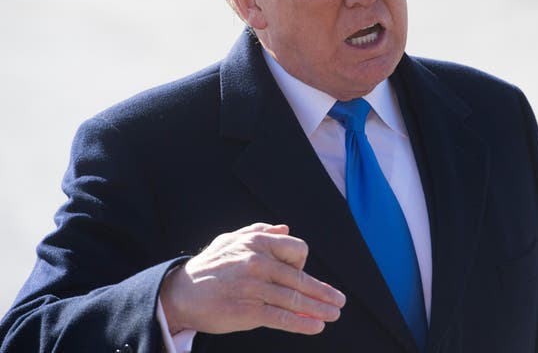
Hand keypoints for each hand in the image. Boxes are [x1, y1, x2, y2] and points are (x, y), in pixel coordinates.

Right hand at [159, 223, 345, 335]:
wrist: (180, 292)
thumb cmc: (210, 265)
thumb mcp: (231, 239)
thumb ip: (259, 231)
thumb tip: (285, 228)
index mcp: (257, 242)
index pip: (298, 249)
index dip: (302, 263)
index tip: (300, 275)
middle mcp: (258, 262)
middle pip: (301, 278)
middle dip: (324, 292)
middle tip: (340, 301)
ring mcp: (254, 287)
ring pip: (295, 300)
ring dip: (319, 309)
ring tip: (333, 314)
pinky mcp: (248, 311)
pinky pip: (282, 318)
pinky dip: (302, 323)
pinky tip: (316, 326)